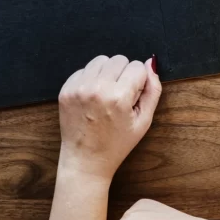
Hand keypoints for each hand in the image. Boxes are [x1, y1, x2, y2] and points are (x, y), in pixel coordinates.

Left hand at [57, 54, 160, 181]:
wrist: (86, 160)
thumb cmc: (117, 144)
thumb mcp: (143, 122)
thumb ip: (152, 91)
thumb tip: (150, 63)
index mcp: (118, 97)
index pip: (136, 66)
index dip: (138, 81)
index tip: (133, 96)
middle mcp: (97, 88)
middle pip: (119, 59)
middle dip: (123, 74)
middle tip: (120, 95)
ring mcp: (79, 88)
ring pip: (101, 60)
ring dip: (107, 73)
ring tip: (106, 94)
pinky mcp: (66, 89)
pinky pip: (84, 69)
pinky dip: (91, 78)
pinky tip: (92, 97)